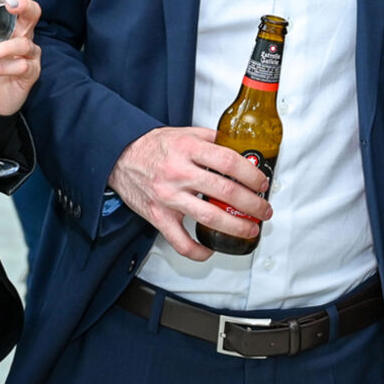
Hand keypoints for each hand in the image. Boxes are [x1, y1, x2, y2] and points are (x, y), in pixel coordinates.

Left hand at [0, 0, 40, 116]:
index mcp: (8, 26)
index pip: (20, 2)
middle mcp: (22, 36)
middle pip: (33, 14)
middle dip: (24, 5)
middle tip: (11, 4)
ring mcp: (28, 54)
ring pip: (25, 43)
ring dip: (4, 48)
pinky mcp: (30, 72)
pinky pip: (21, 66)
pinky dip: (3, 67)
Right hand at [106, 127, 270, 260]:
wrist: (119, 157)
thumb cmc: (152, 146)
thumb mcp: (183, 133)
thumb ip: (210, 139)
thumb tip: (238, 146)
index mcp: (188, 150)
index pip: (228, 162)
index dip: (251, 174)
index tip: (261, 183)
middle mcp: (179, 173)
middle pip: (225, 191)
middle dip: (252, 204)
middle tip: (263, 210)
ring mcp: (168, 197)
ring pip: (209, 217)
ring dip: (236, 227)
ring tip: (250, 229)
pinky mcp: (158, 216)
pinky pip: (181, 242)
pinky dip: (198, 250)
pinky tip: (211, 249)